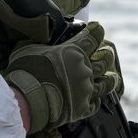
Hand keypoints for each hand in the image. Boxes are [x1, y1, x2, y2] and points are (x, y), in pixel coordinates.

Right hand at [5, 21, 120, 135]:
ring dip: (109, 79)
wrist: (26, 99)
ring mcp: (85, 90)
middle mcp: (84, 70)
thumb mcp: (29, 47)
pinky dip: (96, 101)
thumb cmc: (26, 70)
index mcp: (74, 52)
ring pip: (106, 84)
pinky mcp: (82, 108)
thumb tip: (38, 37)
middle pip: (104, 60)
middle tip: (107, 53)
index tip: (98, 29)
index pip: (92, 38)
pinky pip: (95, 105)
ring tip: (111, 77)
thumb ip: (40, 42)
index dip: (97, 32)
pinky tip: (95, 99)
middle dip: (107, 54)